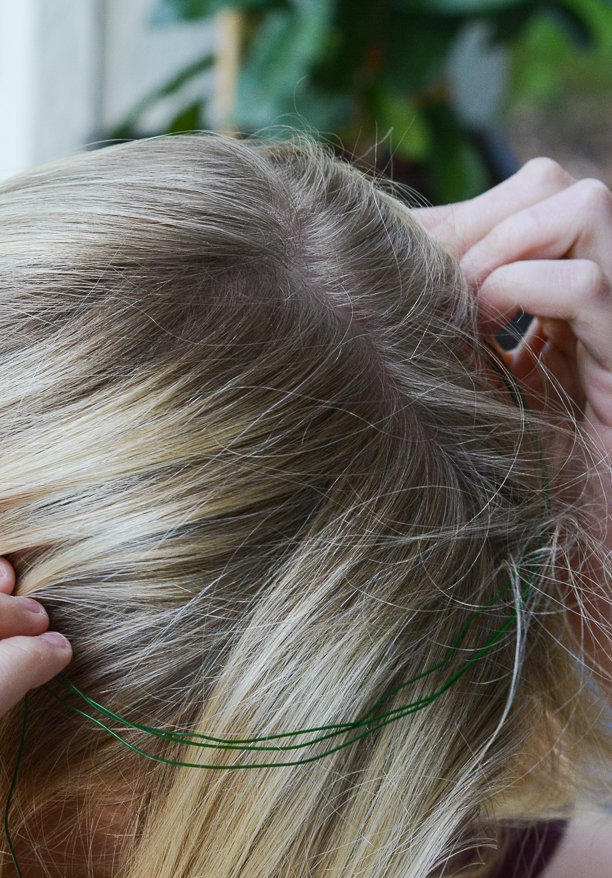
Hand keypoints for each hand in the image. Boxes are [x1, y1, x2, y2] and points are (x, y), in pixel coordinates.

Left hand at [411, 157, 611, 674]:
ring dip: (504, 243)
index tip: (413, 275)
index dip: (469, 218)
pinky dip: (527, 289)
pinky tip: (491, 335)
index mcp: (557, 321)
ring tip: (469, 311)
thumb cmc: (491, 515)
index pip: (535, 204)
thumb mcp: (457, 407)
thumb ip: (443, 350)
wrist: (564, 601)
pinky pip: (592, 286)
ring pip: (586, 203)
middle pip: (563, 187)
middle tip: (444, 291)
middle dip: (490, 216)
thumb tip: (376, 287)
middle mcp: (597, 318)